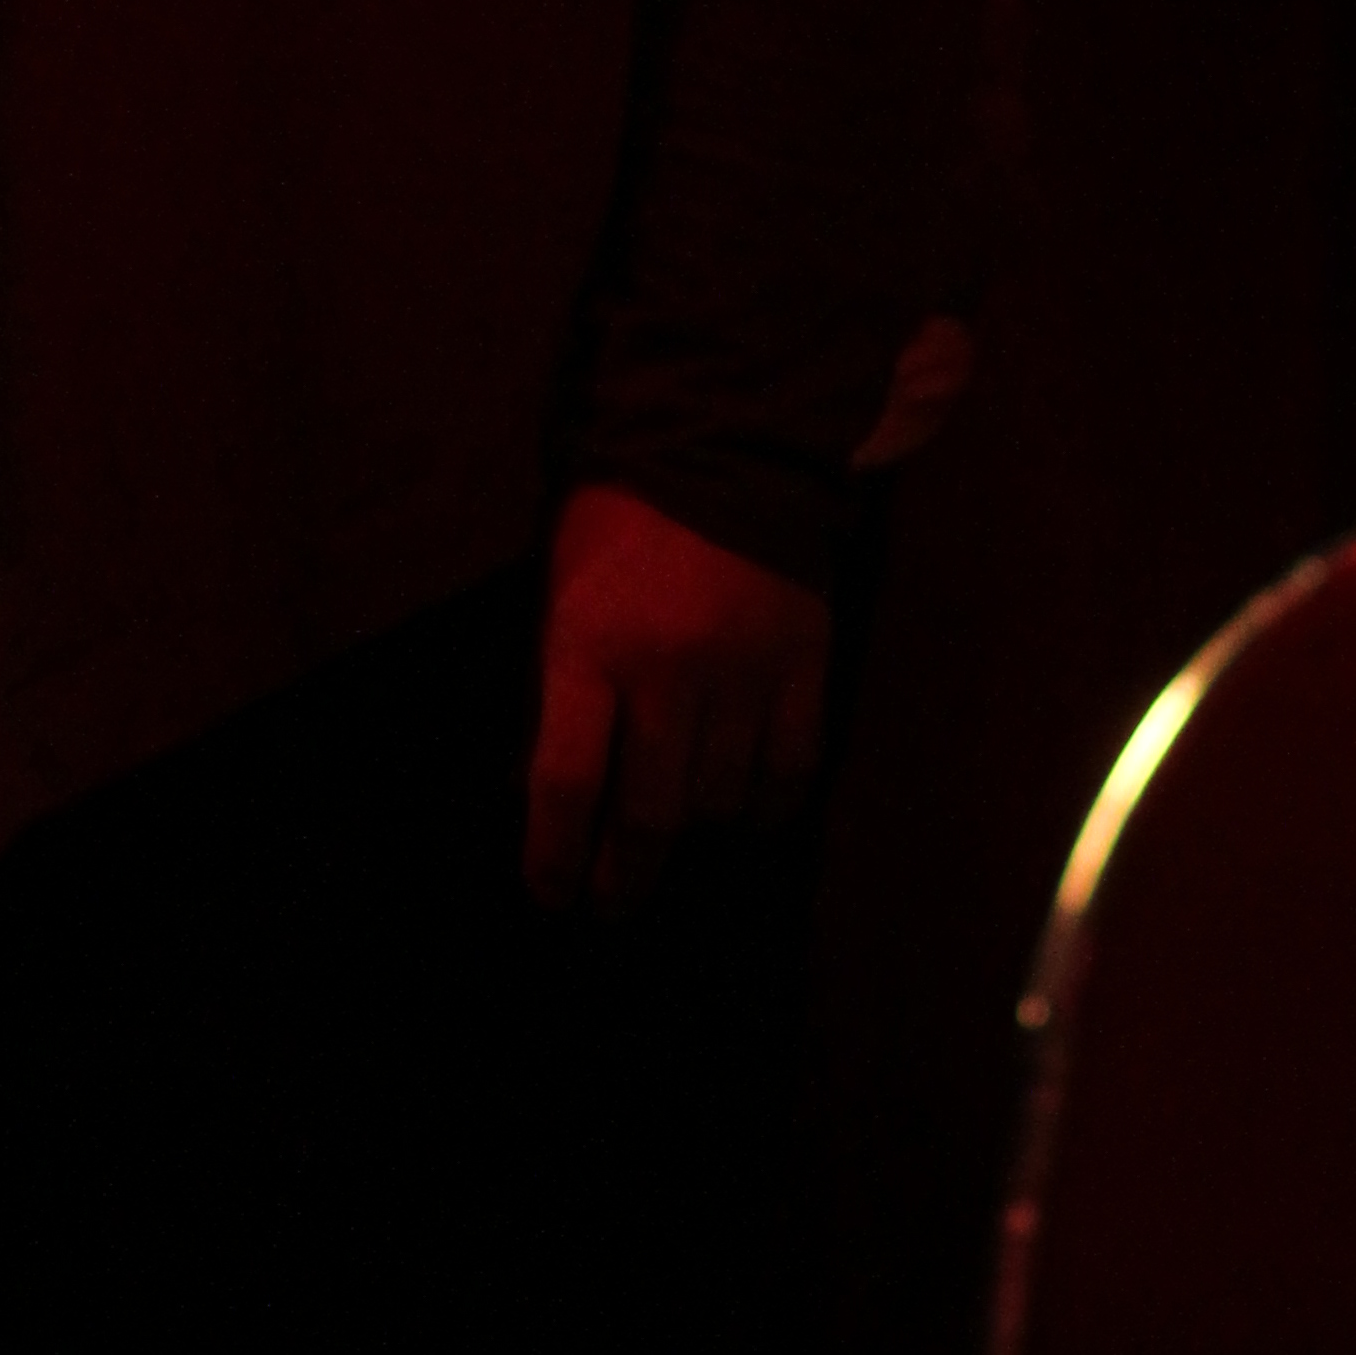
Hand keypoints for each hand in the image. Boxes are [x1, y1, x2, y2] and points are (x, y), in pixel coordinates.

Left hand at [522, 483, 832, 917]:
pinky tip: (743, 810)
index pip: (565, 780)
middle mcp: (667, 671)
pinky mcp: (805, 668)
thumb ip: (559, 692)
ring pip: (719, 804)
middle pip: (647, 814)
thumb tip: (550, 798)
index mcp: (589, 645)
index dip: (554, 855)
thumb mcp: (562, 597)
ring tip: (673, 836)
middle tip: (610, 902)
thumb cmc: (620, 529)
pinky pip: (789, 773)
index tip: (551, 894)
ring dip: (691, 833)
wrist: (724, 452)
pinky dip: (765, 807)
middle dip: (622, 876)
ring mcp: (744, 674)